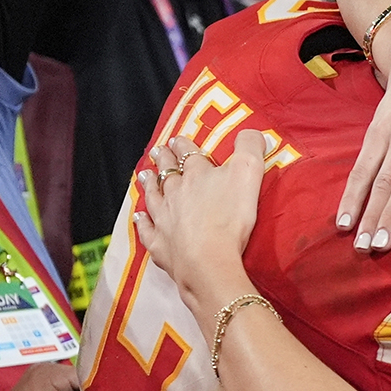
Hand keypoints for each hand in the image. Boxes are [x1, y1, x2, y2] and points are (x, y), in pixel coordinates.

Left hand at [134, 132, 265, 292]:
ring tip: (144, 174)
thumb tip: (252, 131)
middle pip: (167, 172)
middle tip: (157, 150)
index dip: (183, 145)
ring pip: (153, 196)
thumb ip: (250, 147)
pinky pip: (147, 229)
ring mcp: (164, 218)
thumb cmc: (230, 217)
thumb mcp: (249, 173)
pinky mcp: (160, 244)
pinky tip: (138, 216)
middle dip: (163, 160)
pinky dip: (142, 222)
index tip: (178, 139)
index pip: (188, 154)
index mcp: (197, 174)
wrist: (208, 260)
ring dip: (149, 184)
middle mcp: (175, 193)